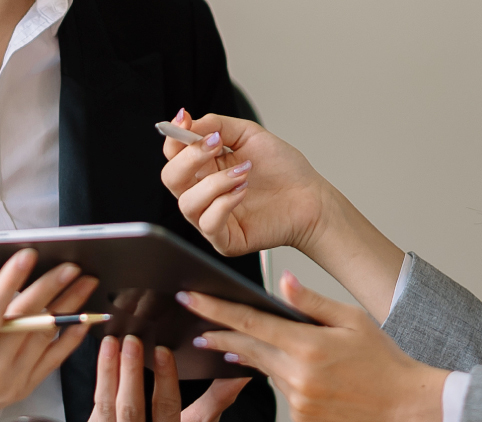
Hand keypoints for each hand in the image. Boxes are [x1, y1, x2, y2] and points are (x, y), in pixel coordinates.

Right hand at [0, 244, 98, 421]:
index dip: (10, 282)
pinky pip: (52, 361)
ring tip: (83, 284)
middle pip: (25, 323)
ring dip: (67, 308)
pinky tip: (80, 319)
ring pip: (44, 338)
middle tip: (69, 266)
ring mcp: (8, 384)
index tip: (27, 256)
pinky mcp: (22, 389)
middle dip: (51, 289)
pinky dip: (69, 338)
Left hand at [82, 335, 248, 421]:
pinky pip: (96, 409)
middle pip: (130, 410)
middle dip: (129, 371)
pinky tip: (106, 360)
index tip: (163, 351)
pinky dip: (101, 382)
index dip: (164, 379)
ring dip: (107, 372)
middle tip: (132, 341)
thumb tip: (242, 373)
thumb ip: (216, 401)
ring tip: (111, 343)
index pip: (165, 411)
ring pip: (106, 408)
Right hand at [161, 109, 406, 319]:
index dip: (175, 138)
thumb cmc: (284, 171)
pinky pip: (208, 224)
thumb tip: (189, 122)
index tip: (186, 121)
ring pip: (187, 203)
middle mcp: (204, 193)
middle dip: (190, 158)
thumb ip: (217, 124)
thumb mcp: (250, 135)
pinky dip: (223, 204)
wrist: (310, 197)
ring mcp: (212, 217)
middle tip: (216, 145)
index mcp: (206, 168)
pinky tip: (242, 192)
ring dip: (214, 183)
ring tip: (242, 173)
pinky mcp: (224, 239)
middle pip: (171, 178)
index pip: (173, 155)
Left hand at [177, 271, 447, 421]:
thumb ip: (311, 302)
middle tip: (195, 325)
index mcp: (308, 346)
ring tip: (236, 340)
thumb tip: (282, 282)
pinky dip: (281, 375)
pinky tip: (293, 368)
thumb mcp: (352, 319)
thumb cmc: (384, 358)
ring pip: (264, 369)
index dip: (216, 310)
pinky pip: (280, 389)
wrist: (404, 406)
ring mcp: (297, 400)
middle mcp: (297, 376)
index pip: (250, 322)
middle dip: (219, 335)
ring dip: (253, 354)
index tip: (189, 299)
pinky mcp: (301, 416)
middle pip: (246, 348)